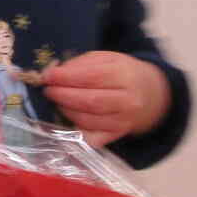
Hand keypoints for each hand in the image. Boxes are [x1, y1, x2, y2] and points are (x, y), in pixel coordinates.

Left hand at [40, 52, 168, 146]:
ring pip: (87, 120)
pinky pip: (90, 138)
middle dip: (63, 95)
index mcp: (125, 76)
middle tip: (48, 90)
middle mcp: (128, 101)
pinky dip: (75, 129)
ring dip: (66, 111)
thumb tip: (53, 74)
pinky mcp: (116, 136)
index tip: (47, 76)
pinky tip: (67, 118)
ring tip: (57, 101)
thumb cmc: (122, 74)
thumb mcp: (107, 59)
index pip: (92, 77)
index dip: (66, 78)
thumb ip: (81, 64)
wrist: (150, 95)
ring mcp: (123, 122)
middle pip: (89, 101)